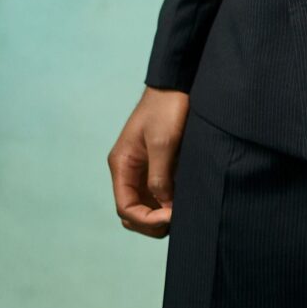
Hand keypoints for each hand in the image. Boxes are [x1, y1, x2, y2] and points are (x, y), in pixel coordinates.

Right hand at [109, 88, 189, 236]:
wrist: (177, 84)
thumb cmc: (167, 108)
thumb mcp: (163, 143)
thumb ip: (160, 178)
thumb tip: (164, 208)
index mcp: (122, 165)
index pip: (125, 208)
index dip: (147, 220)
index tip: (172, 216)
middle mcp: (128, 171)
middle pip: (132, 213)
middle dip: (152, 223)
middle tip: (179, 219)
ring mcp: (142, 170)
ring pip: (145, 207)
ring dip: (161, 216)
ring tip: (184, 212)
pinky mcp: (158, 166)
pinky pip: (157, 195)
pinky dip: (168, 204)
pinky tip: (185, 201)